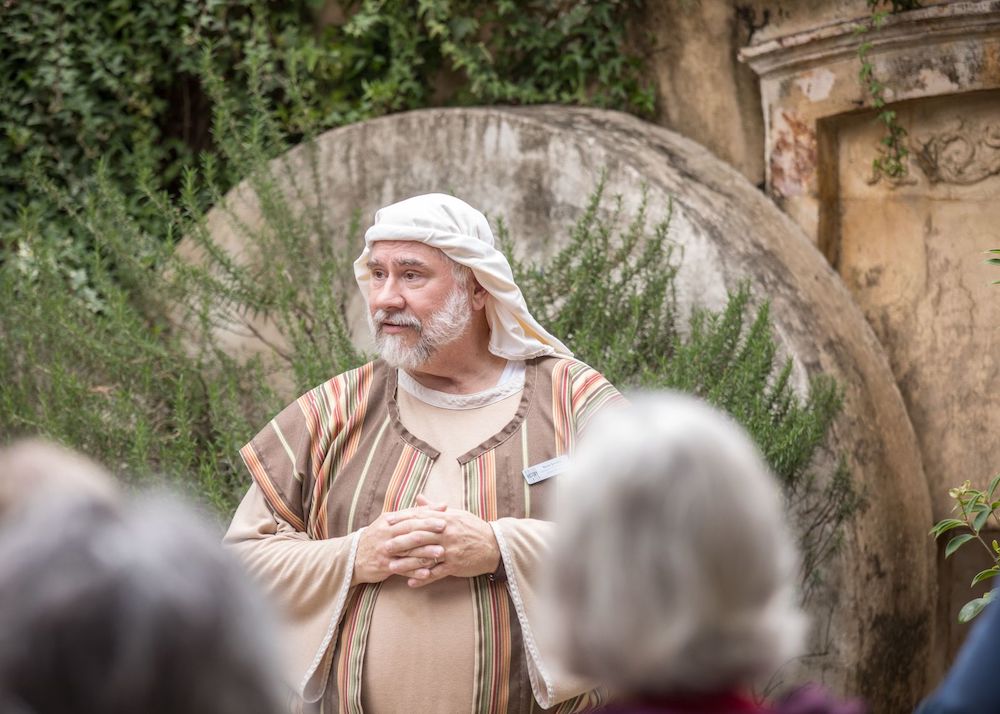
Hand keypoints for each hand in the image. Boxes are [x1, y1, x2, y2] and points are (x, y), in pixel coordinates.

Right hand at [352, 501, 447, 585]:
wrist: (353, 557)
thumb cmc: (378, 537)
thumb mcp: (390, 522)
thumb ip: (414, 514)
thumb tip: (441, 505)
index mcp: (388, 521)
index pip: (409, 516)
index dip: (427, 514)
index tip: (444, 513)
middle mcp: (386, 534)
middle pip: (409, 530)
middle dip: (427, 529)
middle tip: (445, 529)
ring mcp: (384, 551)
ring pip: (407, 550)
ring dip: (424, 552)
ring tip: (441, 552)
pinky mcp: (384, 566)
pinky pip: (401, 569)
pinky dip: (414, 572)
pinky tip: (427, 574)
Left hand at [386, 494, 500, 587]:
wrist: (495, 545)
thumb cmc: (473, 528)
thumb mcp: (455, 514)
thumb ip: (434, 508)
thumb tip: (419, 498)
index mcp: (445, 518)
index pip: (420, 517)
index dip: (402, 519)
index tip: (387, 521)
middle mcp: (446, 533)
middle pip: (419, 536)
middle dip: (400, 541)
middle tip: (384, 546)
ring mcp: (450, 550)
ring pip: (424, 556)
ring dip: (407, 563)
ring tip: (391, 567)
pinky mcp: (455, 565)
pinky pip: (436, 573)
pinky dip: (422, 579)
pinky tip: (410, 583)